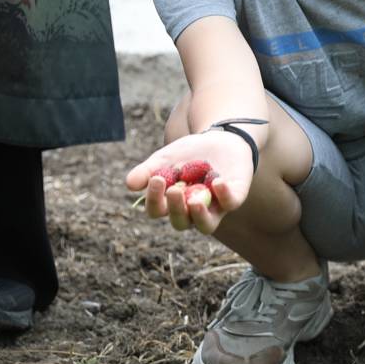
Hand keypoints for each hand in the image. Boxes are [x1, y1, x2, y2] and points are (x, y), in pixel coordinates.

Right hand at [125, 132, 252, 235]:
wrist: (219, 137)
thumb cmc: (189, 153)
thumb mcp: (165, 158)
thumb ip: (147, 171)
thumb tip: (129, 184)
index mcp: (172, 203)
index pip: (157, 211)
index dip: (154, 200)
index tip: (156, 179)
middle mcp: (193, 211)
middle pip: (181, 223)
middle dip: (176, 209)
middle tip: (173, 190)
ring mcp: (215, 207)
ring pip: (206, 225)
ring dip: (199, 216)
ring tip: (194, 200)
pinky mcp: (235, 197)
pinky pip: (231, 203)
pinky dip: (224, 195)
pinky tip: (217, 181)